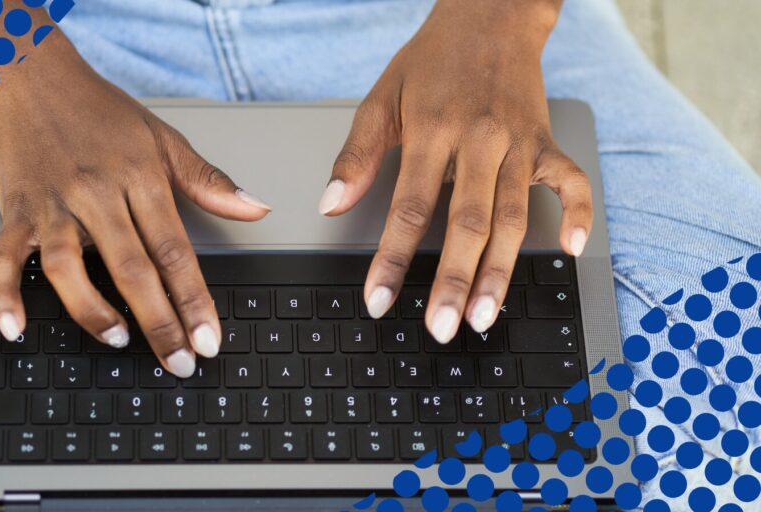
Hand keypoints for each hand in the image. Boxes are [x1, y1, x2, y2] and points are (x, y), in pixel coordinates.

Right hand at [0, 34, 270, 376]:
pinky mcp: (15, 210)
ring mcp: (53, 205)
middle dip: (160, 322)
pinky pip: (6, 256)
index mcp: (139, 179)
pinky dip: (5, 293)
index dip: (194, 299)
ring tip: (117, 340)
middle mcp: (97, 194)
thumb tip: (256, 209)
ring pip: (70, 268)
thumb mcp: (163, 138)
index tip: (209, 339)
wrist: (32, 76)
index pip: (174, 250)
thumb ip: (208, 181)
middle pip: (132, 268)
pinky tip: (15, 328)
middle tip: (179, 362)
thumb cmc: (100, 110)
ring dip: (92, 310)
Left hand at [319, 0, 591, 341]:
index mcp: (434, 131)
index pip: (409, 209)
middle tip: (441, 328)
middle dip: (454, 282)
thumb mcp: (382, 98)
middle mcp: (481, 140)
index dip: (392, 260)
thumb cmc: (431, 62)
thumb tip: (329, 206)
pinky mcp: (547, 140)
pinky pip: (572, 181)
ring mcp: (520, 142)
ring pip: (514, 217)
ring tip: (487, 317)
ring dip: (502, 271)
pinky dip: (579, 214)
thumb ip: (357, 156)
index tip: (378, 301)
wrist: (490, 14)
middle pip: (468, 223)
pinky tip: (572, 252)